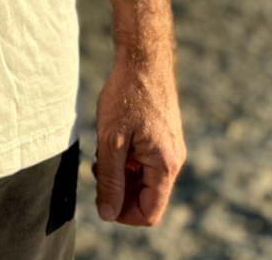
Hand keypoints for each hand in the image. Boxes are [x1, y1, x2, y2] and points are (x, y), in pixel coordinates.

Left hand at [92, 54, 185, 226]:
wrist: (143, 57)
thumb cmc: (127, 94)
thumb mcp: (111, 140)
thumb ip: (110, 180)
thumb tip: (107, 215)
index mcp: (165, 165)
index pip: (148, 212)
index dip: (122, 213)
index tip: (100, 198)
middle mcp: (173, 160)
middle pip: (146, 196)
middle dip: (119, 190)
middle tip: (97, 169)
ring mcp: (170, 148)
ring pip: (144, 178)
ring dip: (121, 174)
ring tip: (102, 153)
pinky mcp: (163, 136)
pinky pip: (146, 161)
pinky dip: (128, 159)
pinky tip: (112, 141)